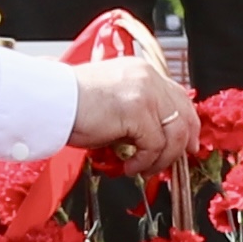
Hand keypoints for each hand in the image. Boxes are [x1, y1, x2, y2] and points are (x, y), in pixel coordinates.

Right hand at [68, 49, 196, 170]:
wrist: (52, 101)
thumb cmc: (72, 105)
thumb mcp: (113, 102)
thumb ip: (136, 111)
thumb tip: (153, 137)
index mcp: (142, 72)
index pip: (178, 96)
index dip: (188, 122)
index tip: (190, 143)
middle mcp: (148, 78)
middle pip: (183, 114)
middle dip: (183, 144)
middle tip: (175, 164)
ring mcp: (145, 92)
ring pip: (174, 134)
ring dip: (161, 159)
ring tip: (143, 169)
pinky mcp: (138, 111)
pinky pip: (154, 145)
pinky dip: (144, 162)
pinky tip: (129, 168)